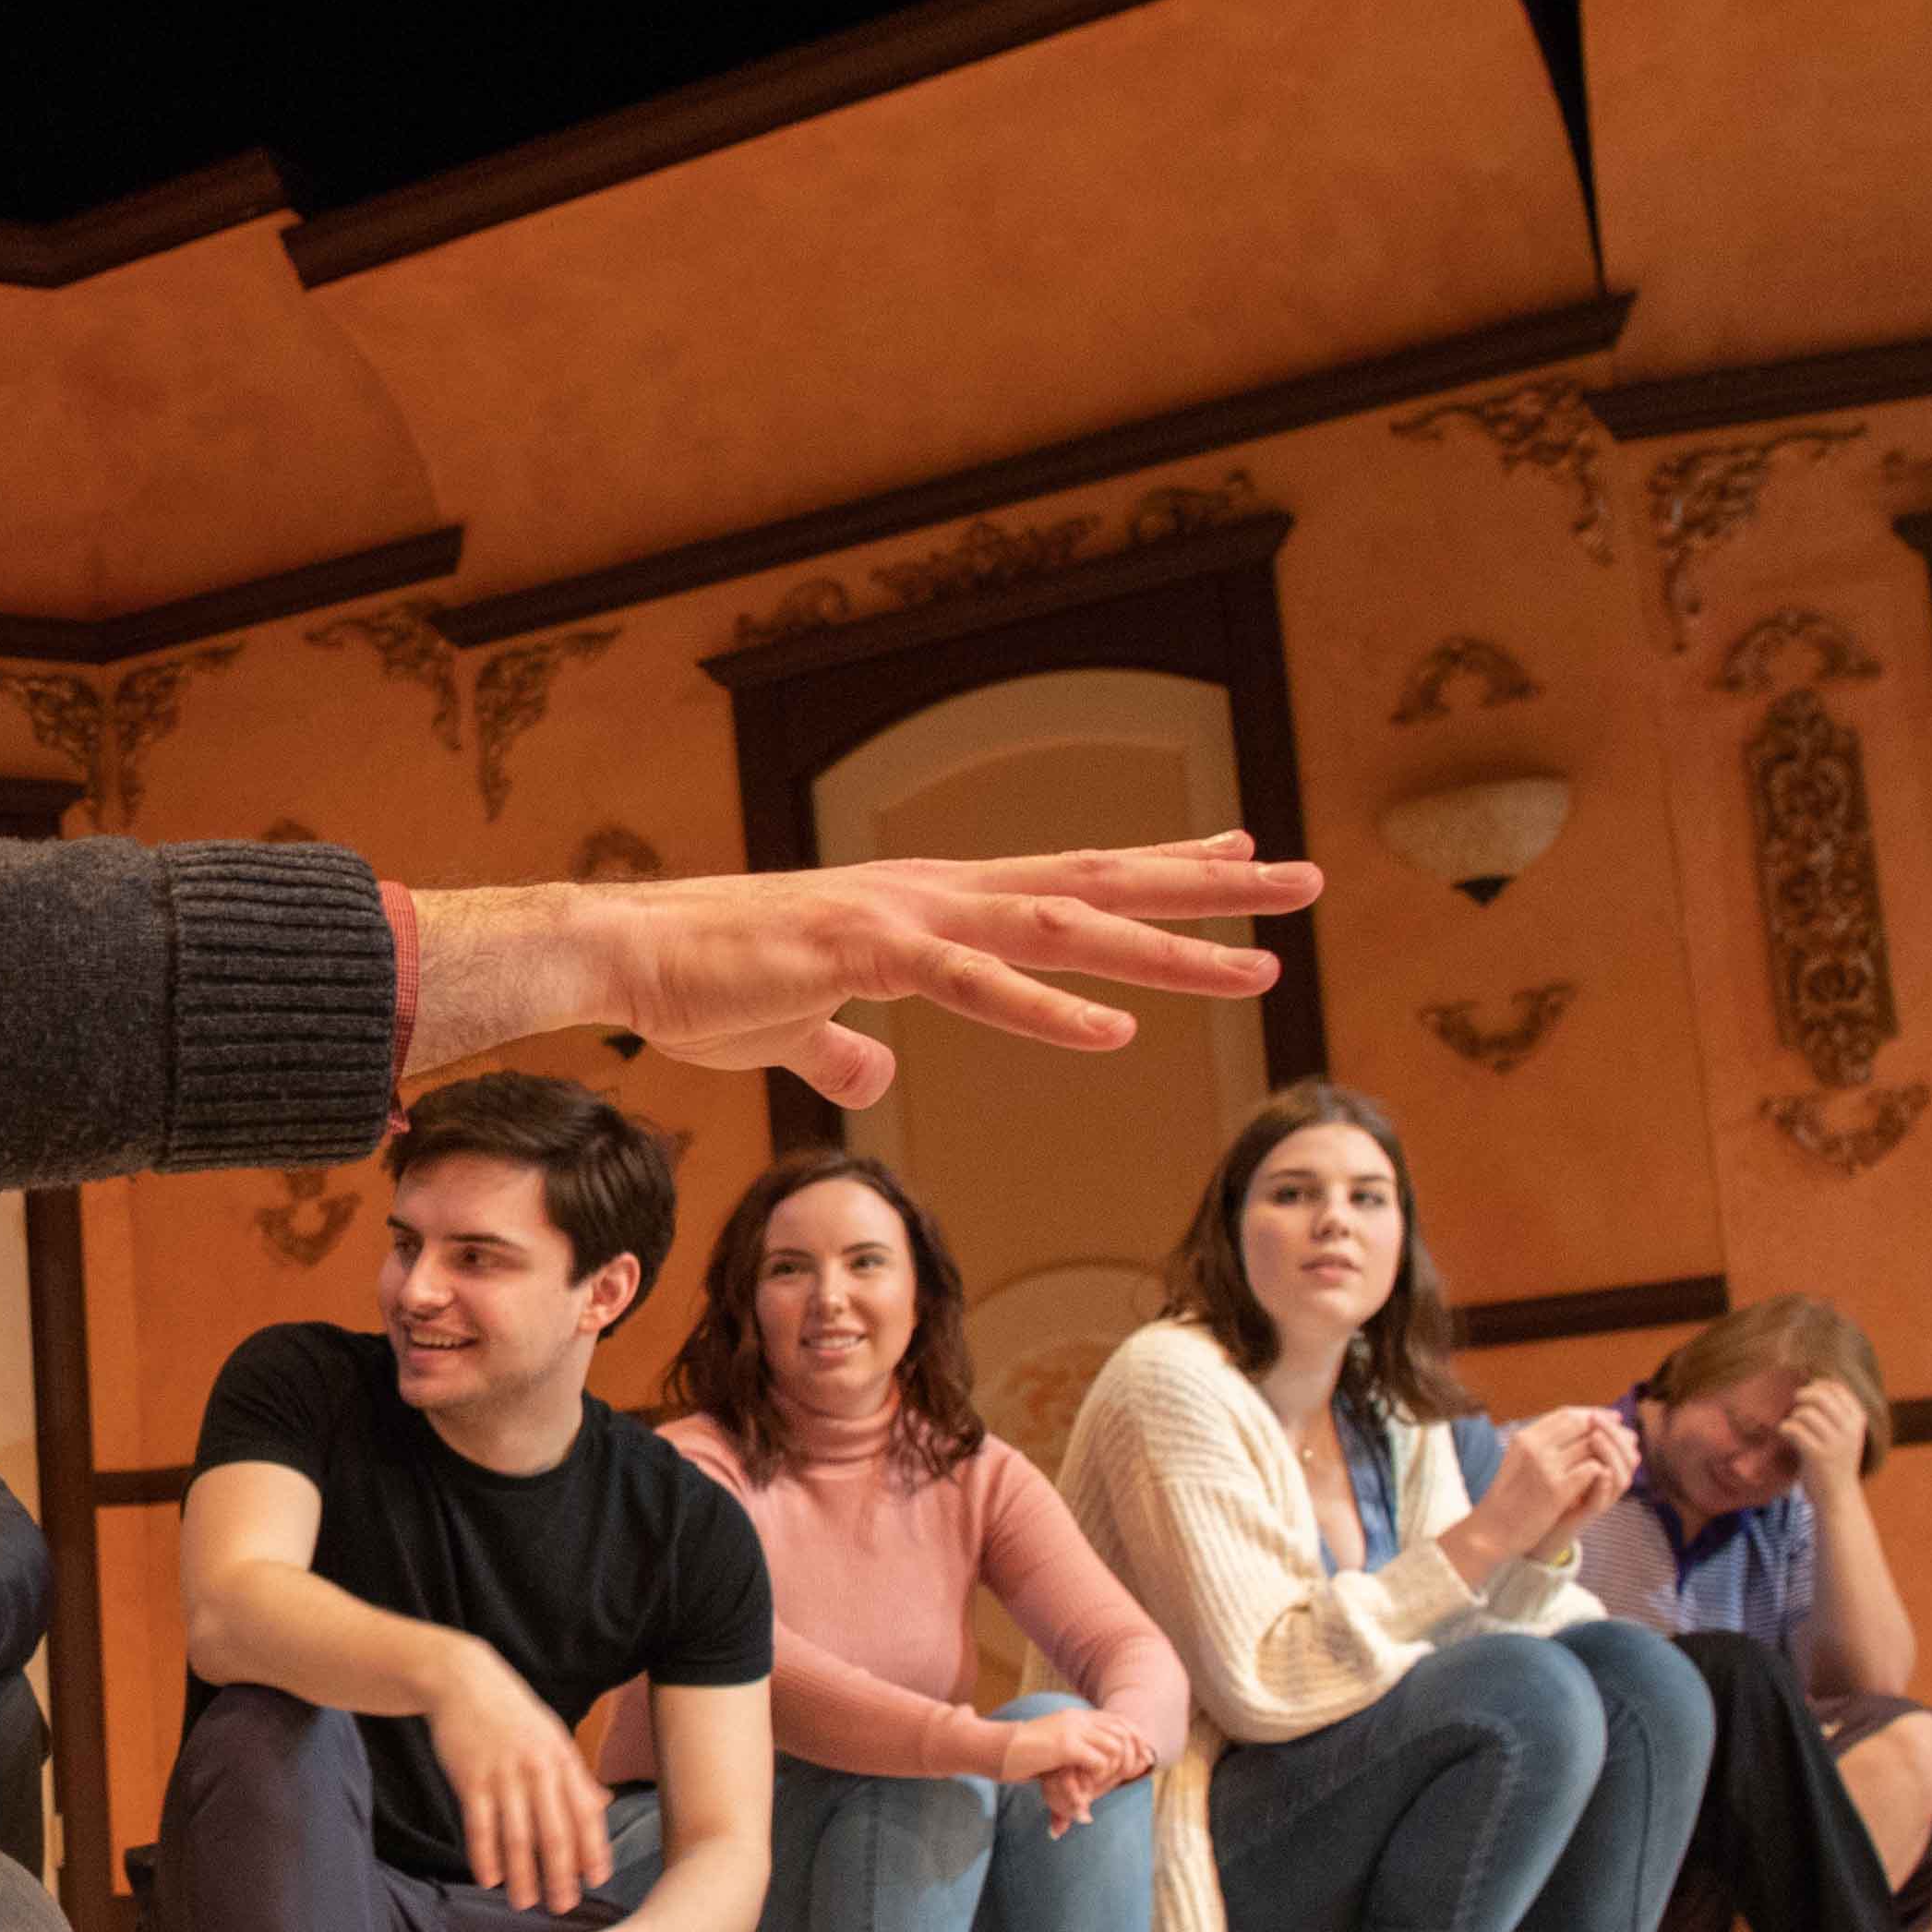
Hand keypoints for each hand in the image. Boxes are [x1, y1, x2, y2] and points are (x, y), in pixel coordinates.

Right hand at [430, 1646, 617, 1912]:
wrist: (464, 1681)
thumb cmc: (511, 1713)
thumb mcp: (552, 1737)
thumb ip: (576, 1775)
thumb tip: (604, 1806)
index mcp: (563, 1760)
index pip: (585, 1814)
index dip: (593, 1851)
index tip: (597, 1881)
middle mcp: (537, 1770)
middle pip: (554, 1834)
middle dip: (560, 1875)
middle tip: (562, 1906)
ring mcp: (503, 1775)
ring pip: (517, 1837)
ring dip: (522, 1875)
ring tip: (524, 1903)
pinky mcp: (471, 1779)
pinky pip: (480, 1826)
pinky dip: (485, 1856)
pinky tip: (489, 1879)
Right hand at [516, 837, 1321, 1107]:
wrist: (626, 953)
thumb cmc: (703, 982)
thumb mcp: (795, 1027)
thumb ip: (847, 1046)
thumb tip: (879, 1072)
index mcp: (929, 905)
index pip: (1065, 879)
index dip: (1156, 871)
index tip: (1237, 858)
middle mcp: (938, 894)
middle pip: (1095, 883)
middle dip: (1207, 886)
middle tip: (1305, 881)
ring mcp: (908, 917)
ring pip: (1063, 926)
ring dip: (1166, 945)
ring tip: (1258, 961)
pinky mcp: (866, 954)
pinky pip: (976, 986)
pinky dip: (1051, 1008)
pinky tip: (1120, 1027)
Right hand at [993, 1704, 1159, 1825]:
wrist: (990, 1747)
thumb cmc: (1015, 1754)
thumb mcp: (1050, 1751)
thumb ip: (1071, 1758)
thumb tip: (1086, 1776)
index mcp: (1075, 1716)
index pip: (1120, 1721)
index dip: (1135, 1741)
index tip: (1139, 1763)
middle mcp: (1077, 1718)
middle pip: (1125, 1731)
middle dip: (1132, 1757)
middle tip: (1125, 1779)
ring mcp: (1072, 1730)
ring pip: (1117, 1747)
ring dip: (1113, 1769)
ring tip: (1099, 1786)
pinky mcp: (1066, 1746)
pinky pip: (1100, 1763)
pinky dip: (1098, 1778)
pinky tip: (1084, 1787)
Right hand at [1462, 1408, 1634, 1568]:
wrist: (1492, 1530)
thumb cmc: (1508, 1498)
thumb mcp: (1518, 1461)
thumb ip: (1541, 1445)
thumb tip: (1575, 1428)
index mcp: (1524, 1438)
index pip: (1565, 1414)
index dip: (1592, 1413)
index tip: (1610, 1417)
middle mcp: (1534, 1447)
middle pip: (1581, 1425)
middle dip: (1607, 1428)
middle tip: (1625, 1434)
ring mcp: (1545, 1467)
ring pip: (1591, 1445)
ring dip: (1609, 1451)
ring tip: (1621, 1457)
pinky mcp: (1557, 1489)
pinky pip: (1592, 1469)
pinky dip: (1603, 1471)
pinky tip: (1607, 1478)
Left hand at [1779, 1371, 1872, 1501]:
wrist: (1837, 1496)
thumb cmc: (1836, 1461)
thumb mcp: (1845, 1433)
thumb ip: (1835, 1412)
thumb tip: (1812, 1384)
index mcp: (1858, 1420)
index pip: (1837, 1388)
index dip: (1818, 1385)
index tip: (1808, 1393)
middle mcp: (1849, 1430)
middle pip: (1820, 1396)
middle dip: (1803, 1396)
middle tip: (1796, 1404)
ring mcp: (1834, 1443)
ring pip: (1805, 1413)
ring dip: (1793, 1417)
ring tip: (1794, 1427)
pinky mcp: (1817, 1456)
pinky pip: (1794, 1429)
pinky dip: (1785, 1429)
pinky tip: (1786, 1434)